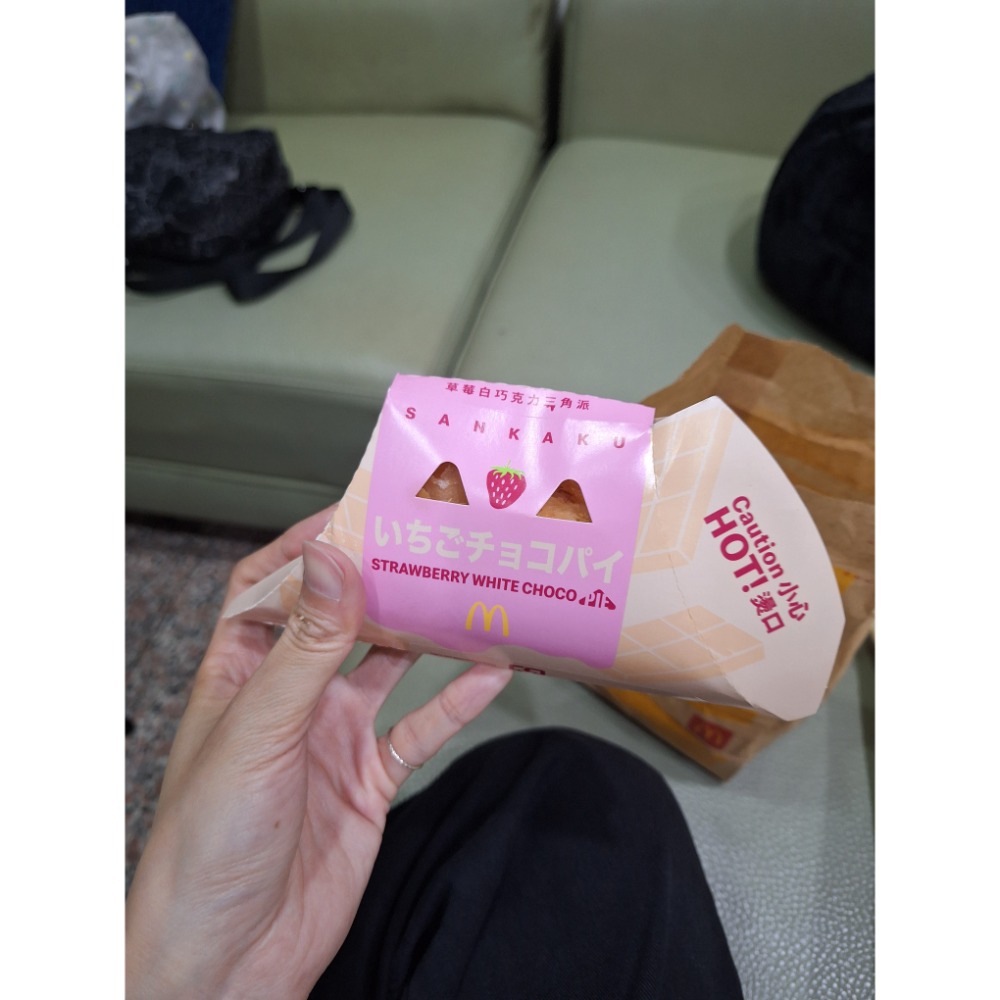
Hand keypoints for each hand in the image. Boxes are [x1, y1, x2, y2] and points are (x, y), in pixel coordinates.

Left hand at [125, 507, 511, 998]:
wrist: (231, 958)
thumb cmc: (206, 848)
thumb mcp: (259, 729)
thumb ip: (305, 646)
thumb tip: (331, 561)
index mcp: (242, 671)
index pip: (273, 586)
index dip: (311, 546)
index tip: (359, 513)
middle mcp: (291, 696)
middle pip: (341, 618)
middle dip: (382, 582)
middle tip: (429, 546)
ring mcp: (333, 735)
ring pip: (389, 667)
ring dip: (426, 636)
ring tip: (467, 597)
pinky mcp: (370, 778)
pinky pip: (420, 728)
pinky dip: (455, 702)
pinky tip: (486, 675)